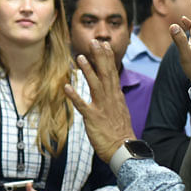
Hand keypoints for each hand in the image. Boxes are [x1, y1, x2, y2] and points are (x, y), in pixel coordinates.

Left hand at [64, 40, 136, 162]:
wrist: (123, 148)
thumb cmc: (120, 132)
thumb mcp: (119, 110)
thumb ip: (114, 98)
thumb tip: (113, 88)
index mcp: (116, 96)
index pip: (112, 73)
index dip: (107, 58)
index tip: (104, 45)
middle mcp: (110, 98)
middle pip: (105, 74)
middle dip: (99, 57)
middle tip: (94, 42)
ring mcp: (102, 107)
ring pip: (95, 85)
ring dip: (88, 71)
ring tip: (79, 58)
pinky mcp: (93, 118)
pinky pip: (83, 105)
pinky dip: (75, 96)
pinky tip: (67, 87)